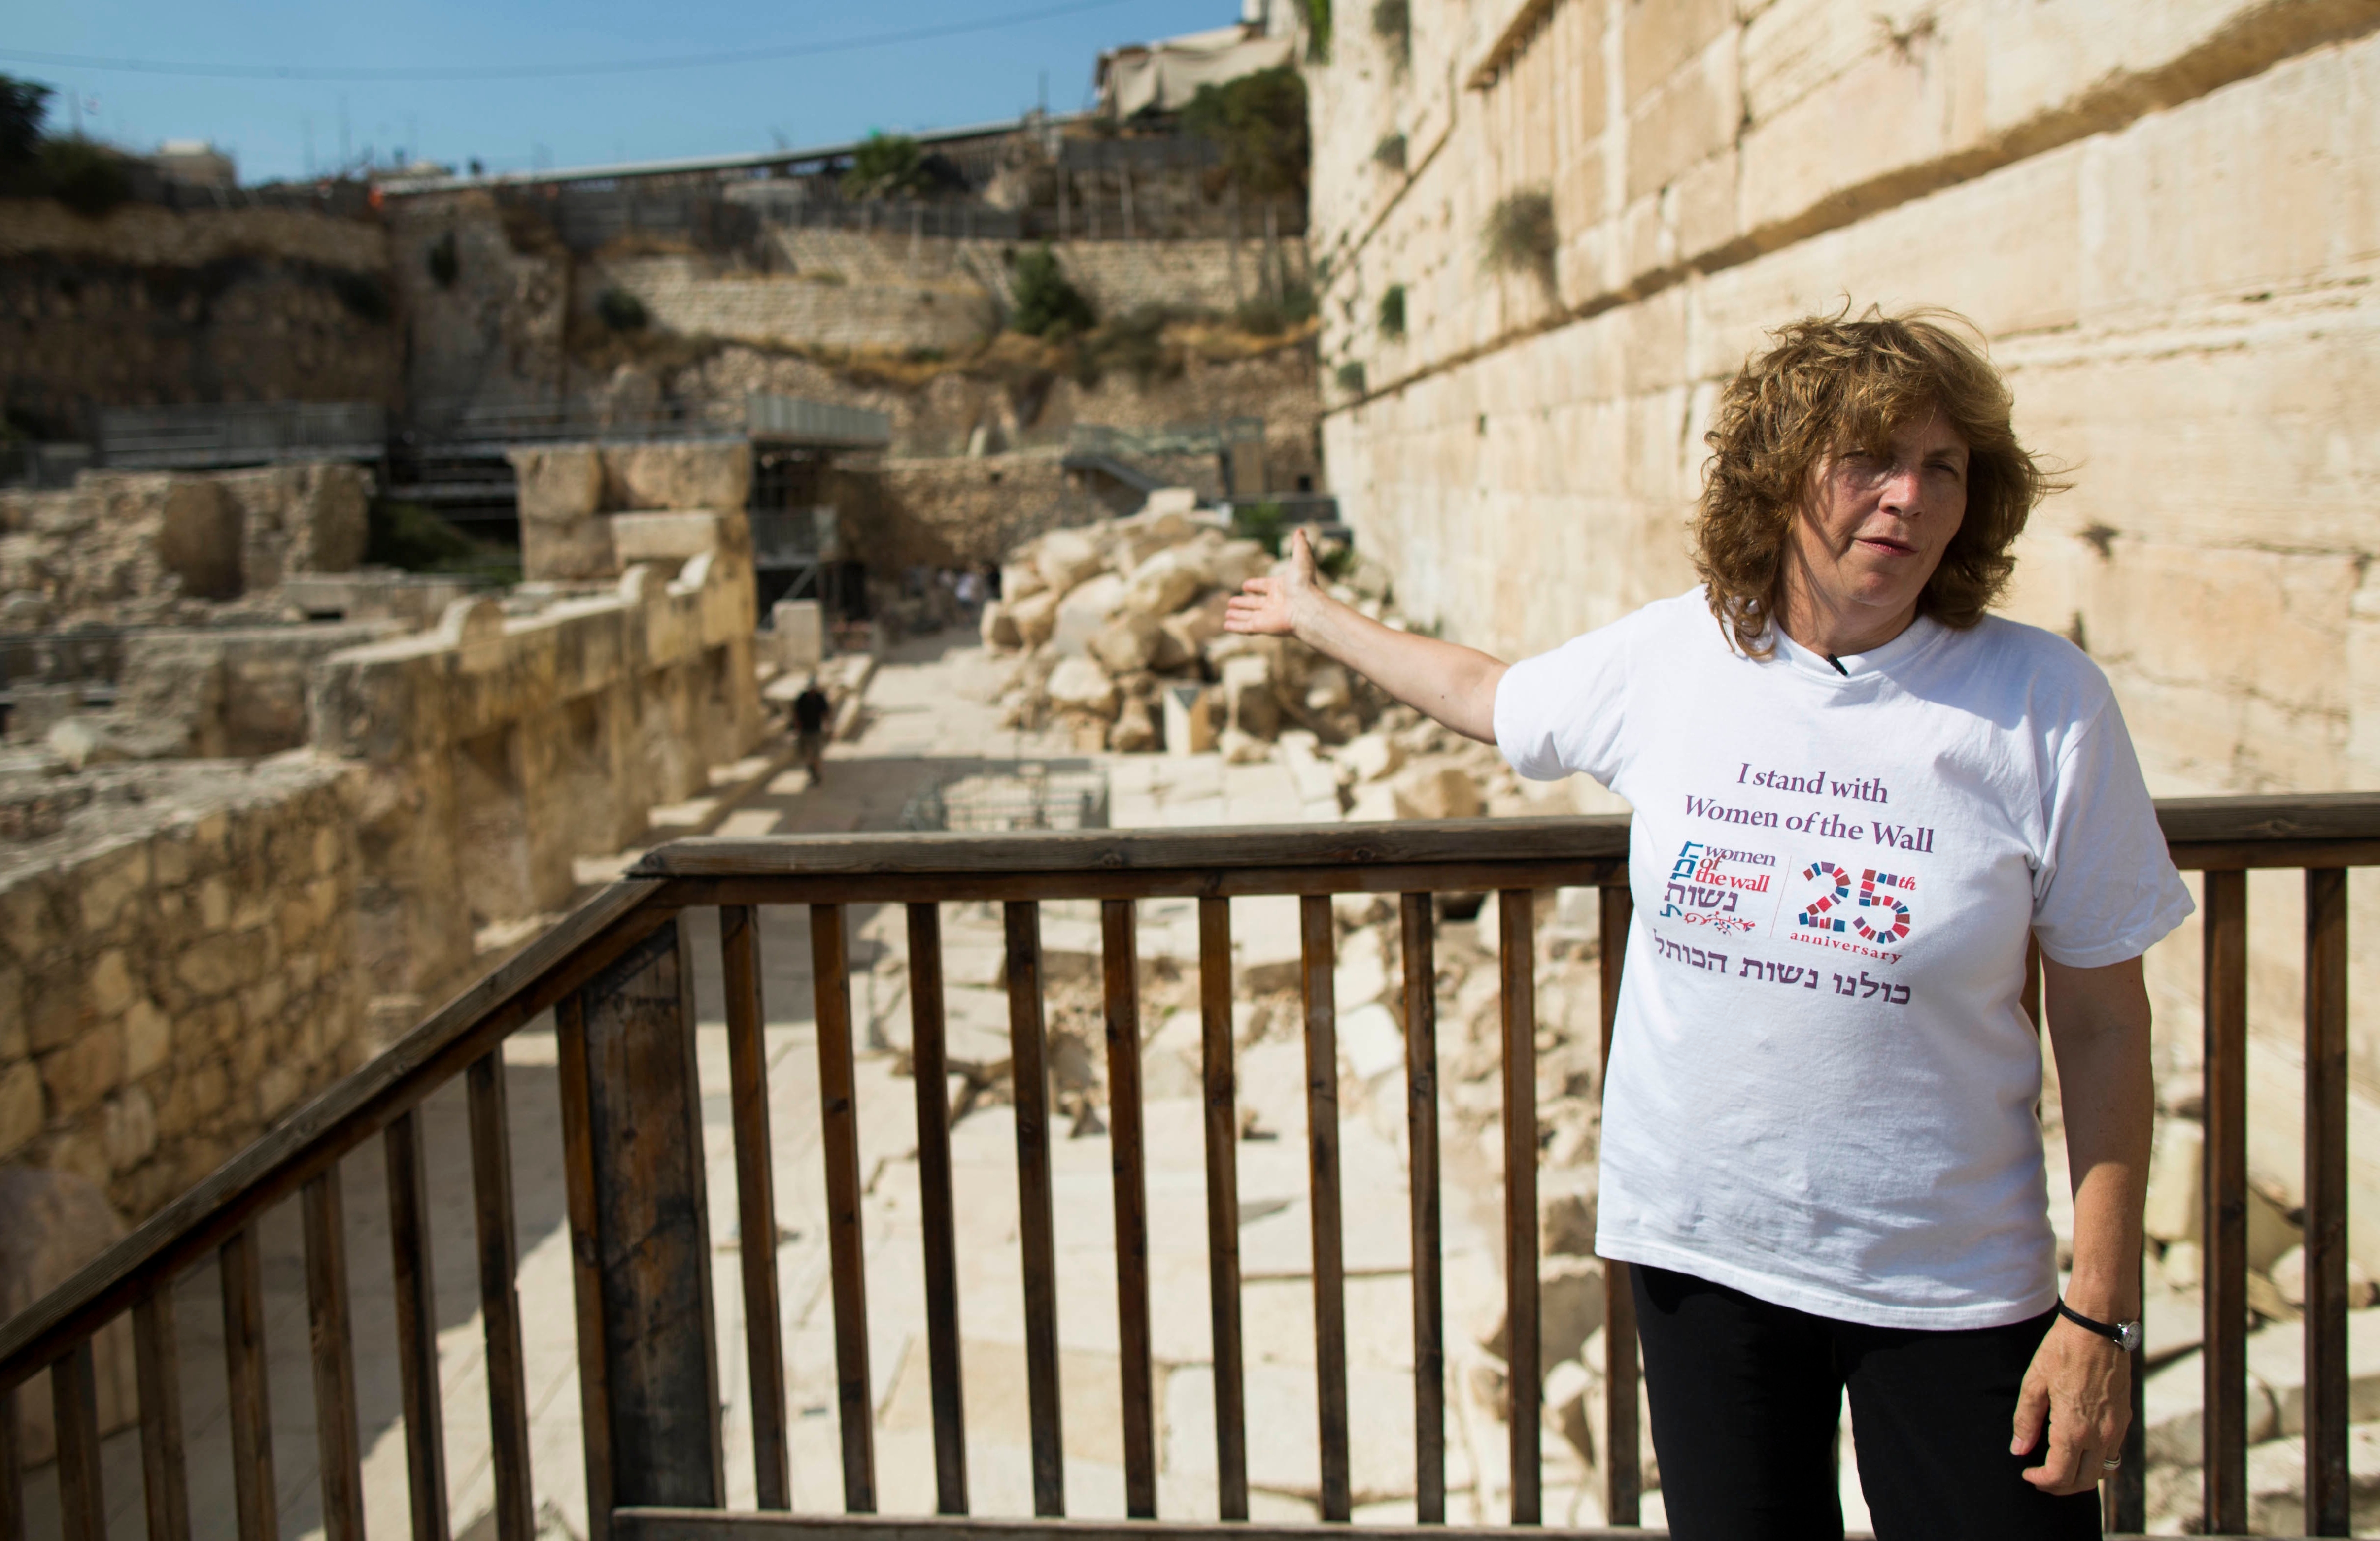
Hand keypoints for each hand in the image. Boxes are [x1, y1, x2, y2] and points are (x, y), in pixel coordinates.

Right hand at [1224, 526, 1320, 637]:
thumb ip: (1299, 544)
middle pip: (1255, 603)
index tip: (1246, 585)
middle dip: (1243, 603)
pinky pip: (1245, 627)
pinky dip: (1235, 626)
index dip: (1256, 585)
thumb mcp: (1301, 558)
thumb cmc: (1304, 584)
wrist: (1306, 608)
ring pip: (1249, 615)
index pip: (1265, 586)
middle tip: (1231, 601)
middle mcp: (1275, 603)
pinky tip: (1226, 625)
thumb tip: (1300, 530)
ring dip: (1238, 615)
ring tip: (1227, 613)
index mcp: (1281, 588)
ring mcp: (1268, 616)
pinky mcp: (1262, 626)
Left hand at [2011, 1315, 2130, 1493]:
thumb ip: (2025, 1420)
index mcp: (2074, 1428)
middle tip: (2040, 1477)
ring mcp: (2116, 1428)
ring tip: (2058, 1467)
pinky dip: (2095, 1462)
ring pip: (2102, 1472)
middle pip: (2084, 1482)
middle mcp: (2100, 1434)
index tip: (2027, 1473)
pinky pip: (2113, 1454)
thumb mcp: (2034, 1382)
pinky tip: (2077, 1449)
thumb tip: (2018, 1450)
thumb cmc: (2062, 1350)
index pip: (2060, 1475)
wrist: (2099, 1328)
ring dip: (2080, 1477)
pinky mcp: (2124, 1419)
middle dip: (2059, 1486)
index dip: (2041, 1481)